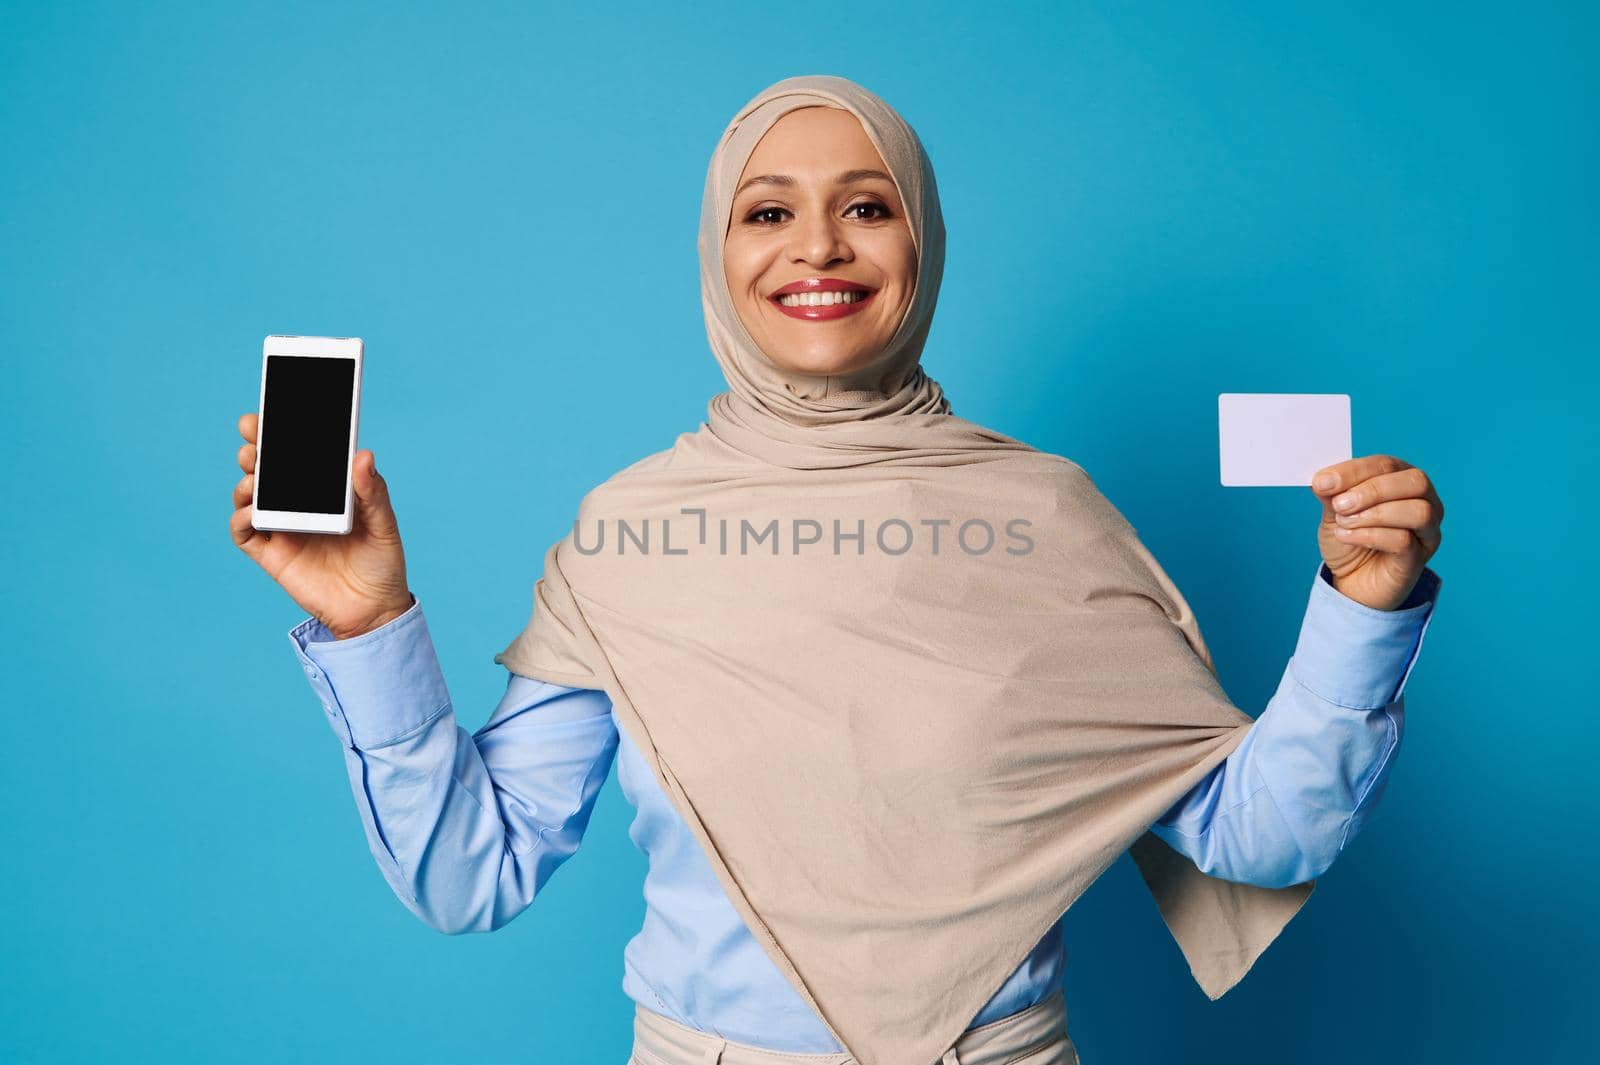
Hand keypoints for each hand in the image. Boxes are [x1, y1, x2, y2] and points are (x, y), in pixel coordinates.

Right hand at [229, 412, 413, 639]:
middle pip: (269, 469)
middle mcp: (300, 505)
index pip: (300, 456)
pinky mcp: (271, 555)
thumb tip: (363, 455)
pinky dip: (241, 518)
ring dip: (247, 480)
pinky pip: (244, 532)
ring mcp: (283, 528)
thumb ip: (373, 493)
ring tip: (256, 475)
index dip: (282, 433)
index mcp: (326, 491)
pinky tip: (252, 511)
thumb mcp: (384, 525)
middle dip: (256, 447)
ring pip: (250, 495)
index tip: (271, 412)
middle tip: (254, 435)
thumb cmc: (382, 563)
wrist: (374, 611)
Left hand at [1310, 454, 1442, 610]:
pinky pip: (1404, 540)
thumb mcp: (1334, 513)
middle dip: (1372, 490)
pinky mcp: (1419, 557)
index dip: (1354, 471)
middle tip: (1339, 505)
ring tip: (1343, 522)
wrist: (1350, 582)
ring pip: (1418, 511)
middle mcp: (1424, 501)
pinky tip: (1347, 537)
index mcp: (1401, 480)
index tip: (1322, 482)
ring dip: (1374, 514)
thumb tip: (1323, 479)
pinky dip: (1370, 535)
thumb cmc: (1349, 541)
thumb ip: (1332, 495)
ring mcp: (1427, 531)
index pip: (1386, 464)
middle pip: (1415, 481)